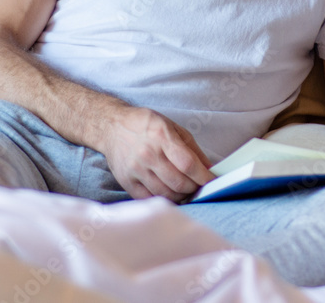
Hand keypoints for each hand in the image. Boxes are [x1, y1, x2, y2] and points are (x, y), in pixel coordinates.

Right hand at [100, 105, 214, 201]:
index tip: (212, 181)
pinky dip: (164, 199)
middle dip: (194, 188)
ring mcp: (136, 170)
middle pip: (179, 183)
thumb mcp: (173, 127)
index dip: (203, 176)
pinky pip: (150, 198)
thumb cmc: (146, 125)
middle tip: (198, 185)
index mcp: (162, 137)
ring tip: (185, 189)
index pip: (188, 164)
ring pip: (166, 194)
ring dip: (181, 196)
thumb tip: (209, 169)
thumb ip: (192, 149)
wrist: (112, 127)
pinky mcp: (127, 181)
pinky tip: (169, 193)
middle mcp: (148, 154)